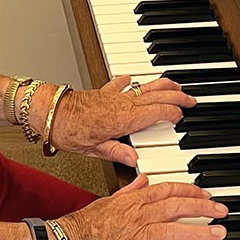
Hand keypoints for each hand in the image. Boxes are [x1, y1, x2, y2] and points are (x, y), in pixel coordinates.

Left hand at [31, 75, 195, 164]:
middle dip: (177, 96)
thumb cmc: (66, 130)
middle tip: (191, 99)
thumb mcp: (91, 149)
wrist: (48, 110)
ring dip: (162, 85)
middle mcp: (122, 104)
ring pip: (145, 86)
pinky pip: (122, 83)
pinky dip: (131, 81)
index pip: (158, 112)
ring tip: (175, 85)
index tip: (182, 117)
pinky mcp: (103, 92)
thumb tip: (134, 160)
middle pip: (157, 96)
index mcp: (123, 119)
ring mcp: (114, 95)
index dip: (173, 114)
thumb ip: (116, 152)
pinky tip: (134, 78)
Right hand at [53, 174, 227, 239]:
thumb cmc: (84, 225)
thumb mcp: (108, 200)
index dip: (189, 191)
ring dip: (200, 230)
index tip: (204, 194)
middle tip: (221, 210)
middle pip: (178, 207)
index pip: (168, 190)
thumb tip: (143, 179)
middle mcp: (140, 214)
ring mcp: (140, 234)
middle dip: (203, 208)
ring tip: (218, 232)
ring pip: (176, 228)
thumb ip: (129, 191)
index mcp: (134, 200)